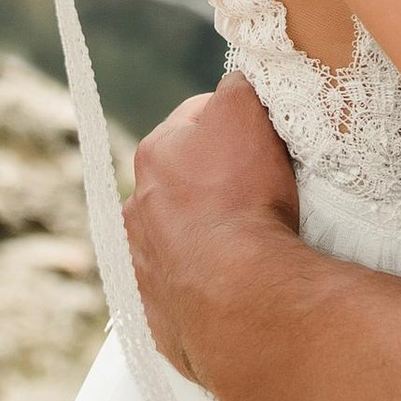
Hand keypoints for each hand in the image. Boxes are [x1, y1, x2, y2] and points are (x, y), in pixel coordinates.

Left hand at [125, 75, 311, 400]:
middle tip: (261, 192)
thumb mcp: (245, 112)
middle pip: (184, 180)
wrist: (241, 299)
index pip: (197, 119)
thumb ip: (236, 87)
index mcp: (153, 156)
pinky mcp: (158, 317)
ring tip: (249, 244)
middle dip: (216, 181)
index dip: (236, 123)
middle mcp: (136, 210)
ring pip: (179, 236)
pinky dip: (204, 284)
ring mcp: (143, 267)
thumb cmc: (243, 199)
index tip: (263, 138)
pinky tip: (234, 285)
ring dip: (205, 235)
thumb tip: (236, 83)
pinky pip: (184, 289)